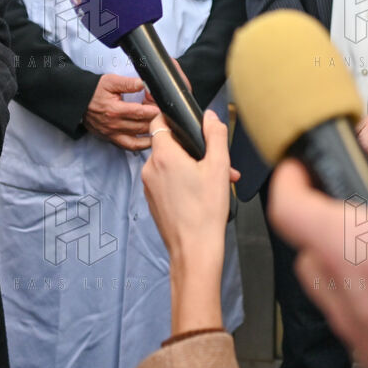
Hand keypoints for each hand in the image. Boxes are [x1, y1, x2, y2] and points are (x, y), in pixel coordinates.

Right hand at [85, 74, 158, 149]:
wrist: (79, 102)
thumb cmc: (95, 90)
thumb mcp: (111, 82)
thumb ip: (128, 83)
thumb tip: (144, 83)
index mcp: (115, 110)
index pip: (140, 113)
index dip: (154, 111)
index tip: (164, 108)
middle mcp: (114, 125)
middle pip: (141, 126)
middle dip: (156, 121)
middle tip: (166, 116)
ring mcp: (113, 134)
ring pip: (138, 139)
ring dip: (151, 134)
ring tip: (163, 129)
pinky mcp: (111, 139)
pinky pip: (130, 146)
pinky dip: (142, 145)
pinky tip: (152, 141)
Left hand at [141, 110, 240, 336]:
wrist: (194, 250)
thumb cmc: (206, 211)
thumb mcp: (219, 166)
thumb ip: (215, 135)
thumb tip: (210, 117)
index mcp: (163, 156)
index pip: (158, 122)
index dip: (172, 117)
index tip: (188, 122)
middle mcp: (150, 169)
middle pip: (168, 145)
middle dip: (192, 148)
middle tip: (217, 160)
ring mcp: (149, 186)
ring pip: (169, 164)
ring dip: (191, 166)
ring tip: (217, 181)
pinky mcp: (153, 201)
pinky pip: (167, 181)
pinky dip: (183, 181)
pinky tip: (204, 193)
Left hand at [266, 161, 367, 367]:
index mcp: (353, 251)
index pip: (289, 209)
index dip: (288, 180)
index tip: (297, 169)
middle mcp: (346, 298)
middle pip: (310, 253)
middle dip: (326, 225)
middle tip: (361, 211)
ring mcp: (363, 336)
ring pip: (339, 288)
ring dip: (359, 265)